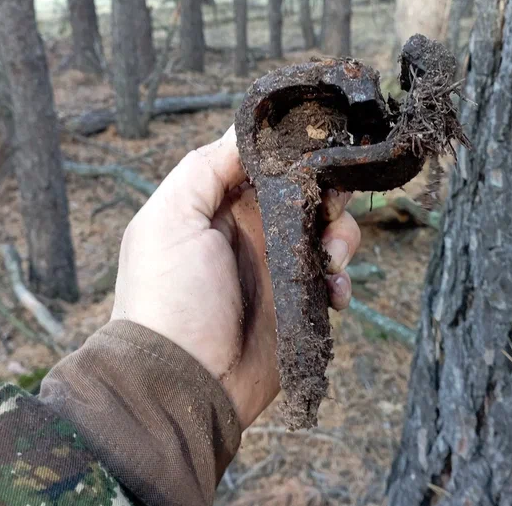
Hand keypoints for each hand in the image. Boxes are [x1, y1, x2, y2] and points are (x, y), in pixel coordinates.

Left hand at [111, 126, 360, 428]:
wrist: (185, 382)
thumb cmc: (169, 298)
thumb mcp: (170, 219)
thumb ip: (205, 168)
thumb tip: (243, 128)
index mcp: (218, 204)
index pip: (265, 162)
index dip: (294, 152)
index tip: (320, 147)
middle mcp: (250, 229)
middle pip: (305, 192)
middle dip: (326, 193)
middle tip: (331, 206)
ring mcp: (277, 266)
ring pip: (328, 230)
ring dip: (341, 237)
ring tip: (331, 261)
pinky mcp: (298, 303)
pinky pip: (334, 277)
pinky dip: (342, 279)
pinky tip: (333, 294)